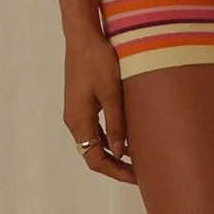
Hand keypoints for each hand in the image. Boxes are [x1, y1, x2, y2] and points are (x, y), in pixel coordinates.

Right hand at [63, 25, 136, 184]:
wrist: (83, 36)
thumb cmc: (98, 61)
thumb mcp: (111, 93)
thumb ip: (115, 124)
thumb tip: (119, 152)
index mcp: (79, 121)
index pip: (94, 158)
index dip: (115, 171)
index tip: (136, 177)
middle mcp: (74, 120)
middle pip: (93, 153)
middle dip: (115, 166)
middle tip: (139, 173)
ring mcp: (76, 111)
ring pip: (93, 142)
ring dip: (113, 152)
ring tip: (136, 159)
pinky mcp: (81, 102)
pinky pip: (94, 128)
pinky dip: (109, 138)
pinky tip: (126, 138)